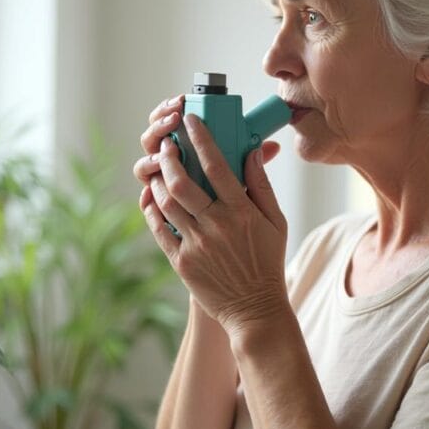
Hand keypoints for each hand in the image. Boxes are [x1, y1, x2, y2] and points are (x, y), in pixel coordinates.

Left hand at [138, 112, 286, 334]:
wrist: (255, 308)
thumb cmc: (267, 261)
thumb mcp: (276, 222)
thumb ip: (262, 185)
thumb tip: (251, 151)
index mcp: (242, 212)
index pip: (218, 166)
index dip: (201, 138)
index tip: (191, 120)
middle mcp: (217, 225)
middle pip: (183, 182)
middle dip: (169, 157)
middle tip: (166, 143)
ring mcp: (197, 244)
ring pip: (167, 203)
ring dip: (158, 180)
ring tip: (157, 169)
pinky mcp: (182, 262)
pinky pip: (159, 230)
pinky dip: (151, 210)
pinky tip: (152, 198)